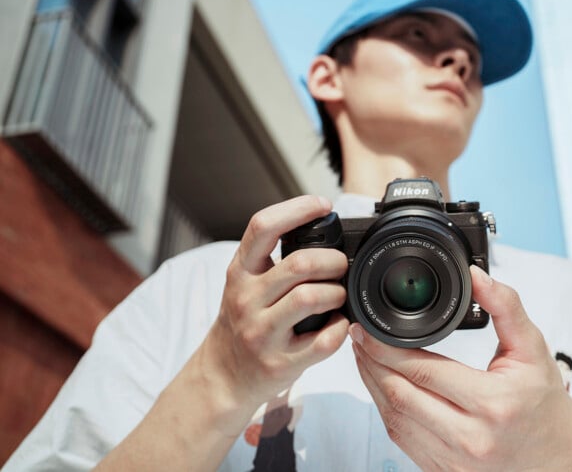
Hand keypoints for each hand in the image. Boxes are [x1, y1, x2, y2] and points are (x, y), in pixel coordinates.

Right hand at [203, 195, 349, 411]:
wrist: (223, 375)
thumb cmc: (244, 321)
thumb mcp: (245, 282)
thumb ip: (272, 259)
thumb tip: (320, 228)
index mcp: (240, 272)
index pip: (263, 227)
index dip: (297, 209)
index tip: (323, 205)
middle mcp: (247, 299)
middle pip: (300, 263)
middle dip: (332, 261)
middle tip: (340, 266)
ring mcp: (262, 332)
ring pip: (311, 298)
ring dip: (336, 293)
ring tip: (337, 296)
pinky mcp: (280, 362)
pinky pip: (325, 340)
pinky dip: (340, 328)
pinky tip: (336, 324)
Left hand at [351, 265, 571, 470]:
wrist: (560, 460)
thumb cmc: (544, 403)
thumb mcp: (532, 349)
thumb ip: (506, 307)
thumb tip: (478, 275)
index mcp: (492, 404)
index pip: (423, 371)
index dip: (385, 348)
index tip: (366, 328)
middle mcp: (470, 438)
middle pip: (399, 396)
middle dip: (370, 363)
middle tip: (357, 337)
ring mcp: (455, 461)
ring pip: (394, 420)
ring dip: (372, 386)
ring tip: (364, 357)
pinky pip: (402, 441)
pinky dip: (385, 411)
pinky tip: (382, 388)